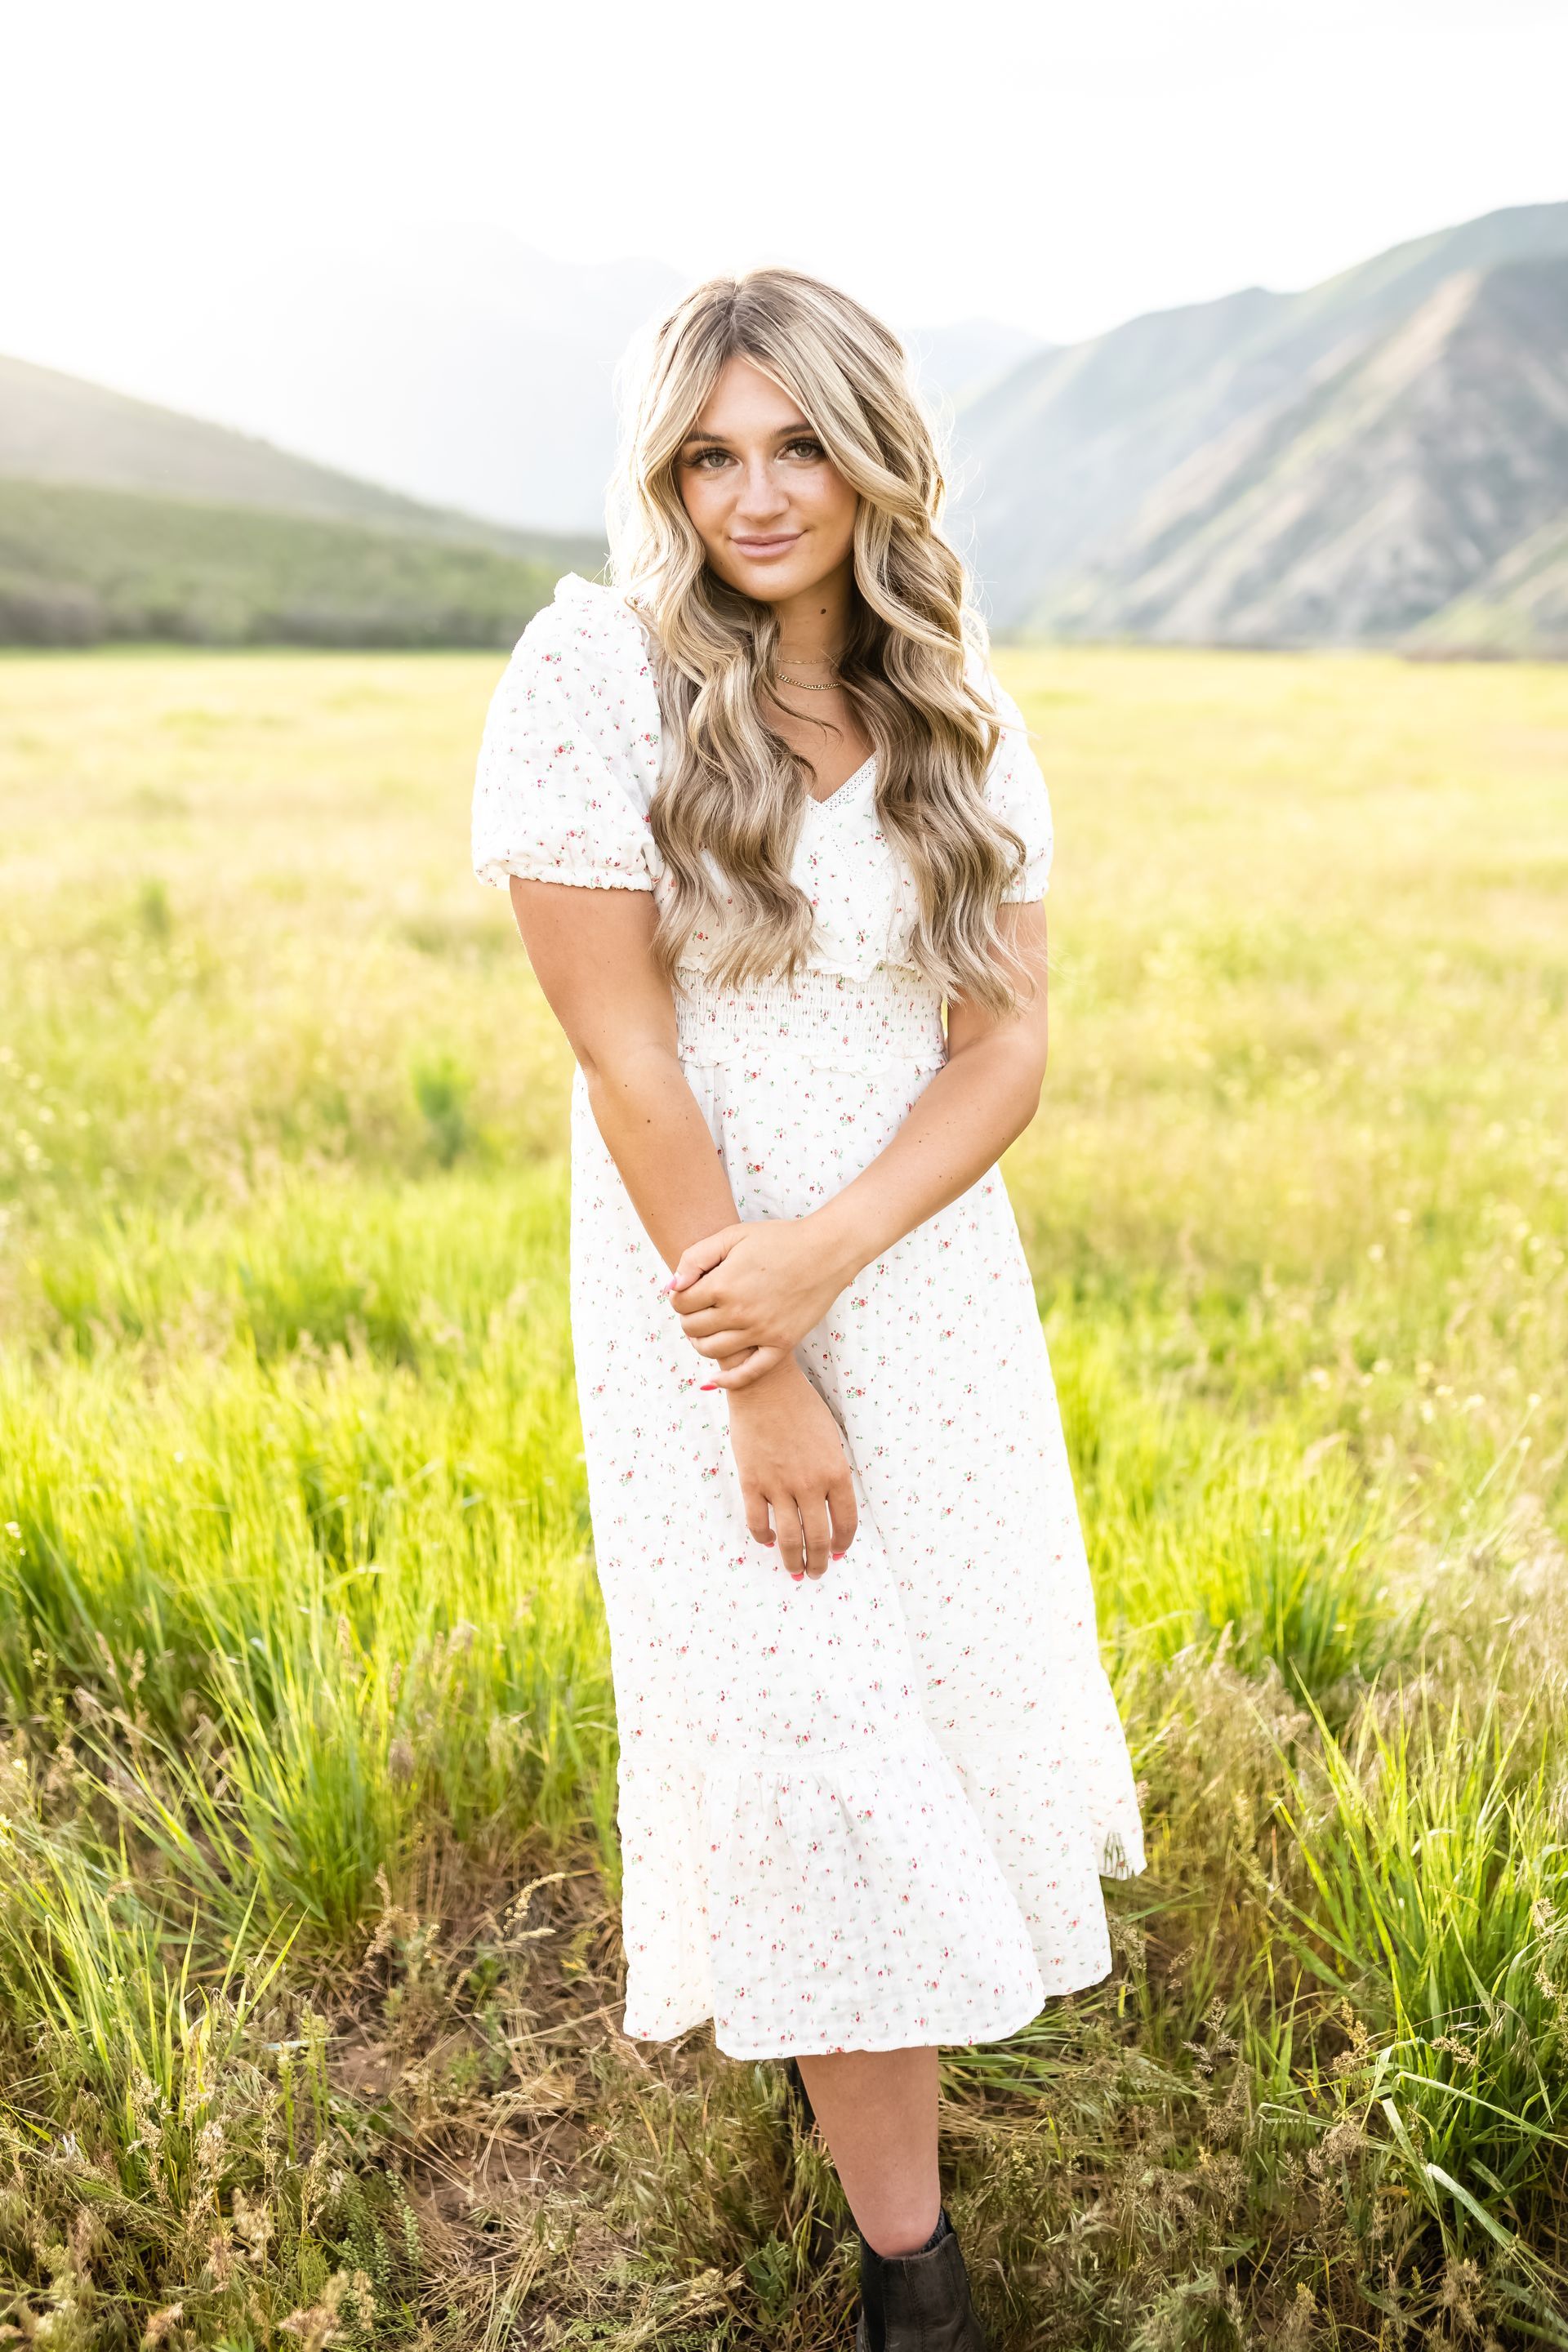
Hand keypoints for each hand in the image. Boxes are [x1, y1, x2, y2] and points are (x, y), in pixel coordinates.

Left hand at [667, 1217, 855, 1390]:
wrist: (826, 1251)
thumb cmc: (779, 1239)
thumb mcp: (732, 1236)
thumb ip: (695, 1258)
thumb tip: (672, 1286)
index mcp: (723, 1284)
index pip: (681, 1302)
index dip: (678, 1296)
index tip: (686, 1291)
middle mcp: (739, 1312)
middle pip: (692, 1327)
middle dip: (688, 1318)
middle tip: (696, 1309)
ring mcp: (761, 1332)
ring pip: (712, 1350)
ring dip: (700, 1342)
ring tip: (706, 1330)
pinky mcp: (781, 1344)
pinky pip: (749, 1373)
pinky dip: (727, 1380)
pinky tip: (714, 1379)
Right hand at [724, 1359, 856, 1579]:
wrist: (765, 1385)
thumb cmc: (801, 1406)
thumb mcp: (831, 1438)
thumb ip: (832, 1472)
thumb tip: (828, 1505)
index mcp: (836, 1472)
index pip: (846, 1522)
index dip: (844, 1542)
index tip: (840, 1552)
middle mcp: (810, 1484)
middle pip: (818, 1538)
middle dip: (820, 1562)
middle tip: (817, 1573)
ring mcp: (779, 1485)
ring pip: (789, 1539)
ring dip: (793, 1561)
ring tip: (796, 1572)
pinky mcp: (752, 1482)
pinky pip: (758, 1522)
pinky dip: (765, 1538)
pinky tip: (770, 1541)